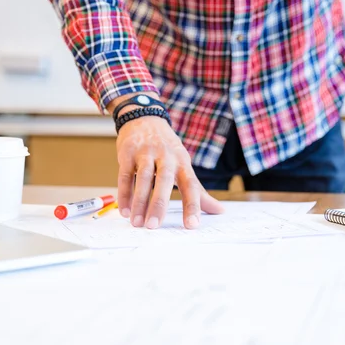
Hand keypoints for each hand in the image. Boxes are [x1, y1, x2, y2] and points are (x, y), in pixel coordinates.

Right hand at [112, 96, 223, 228]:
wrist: (145, 119)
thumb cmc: (168, 149)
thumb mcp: (184, 165)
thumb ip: (198, 191)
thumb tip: (219, 210)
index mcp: (183, 163)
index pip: (191, 186)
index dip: (193, 206)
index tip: (192, 225)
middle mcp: (166, 157)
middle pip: (164, 181)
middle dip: (159, 204)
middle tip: (154, 226)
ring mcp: (146, 153)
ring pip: (143, 178)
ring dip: (139, 201)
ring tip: (137, 222)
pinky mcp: (128, 153)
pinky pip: (125, 175)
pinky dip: (125, 193)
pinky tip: (124, 210)